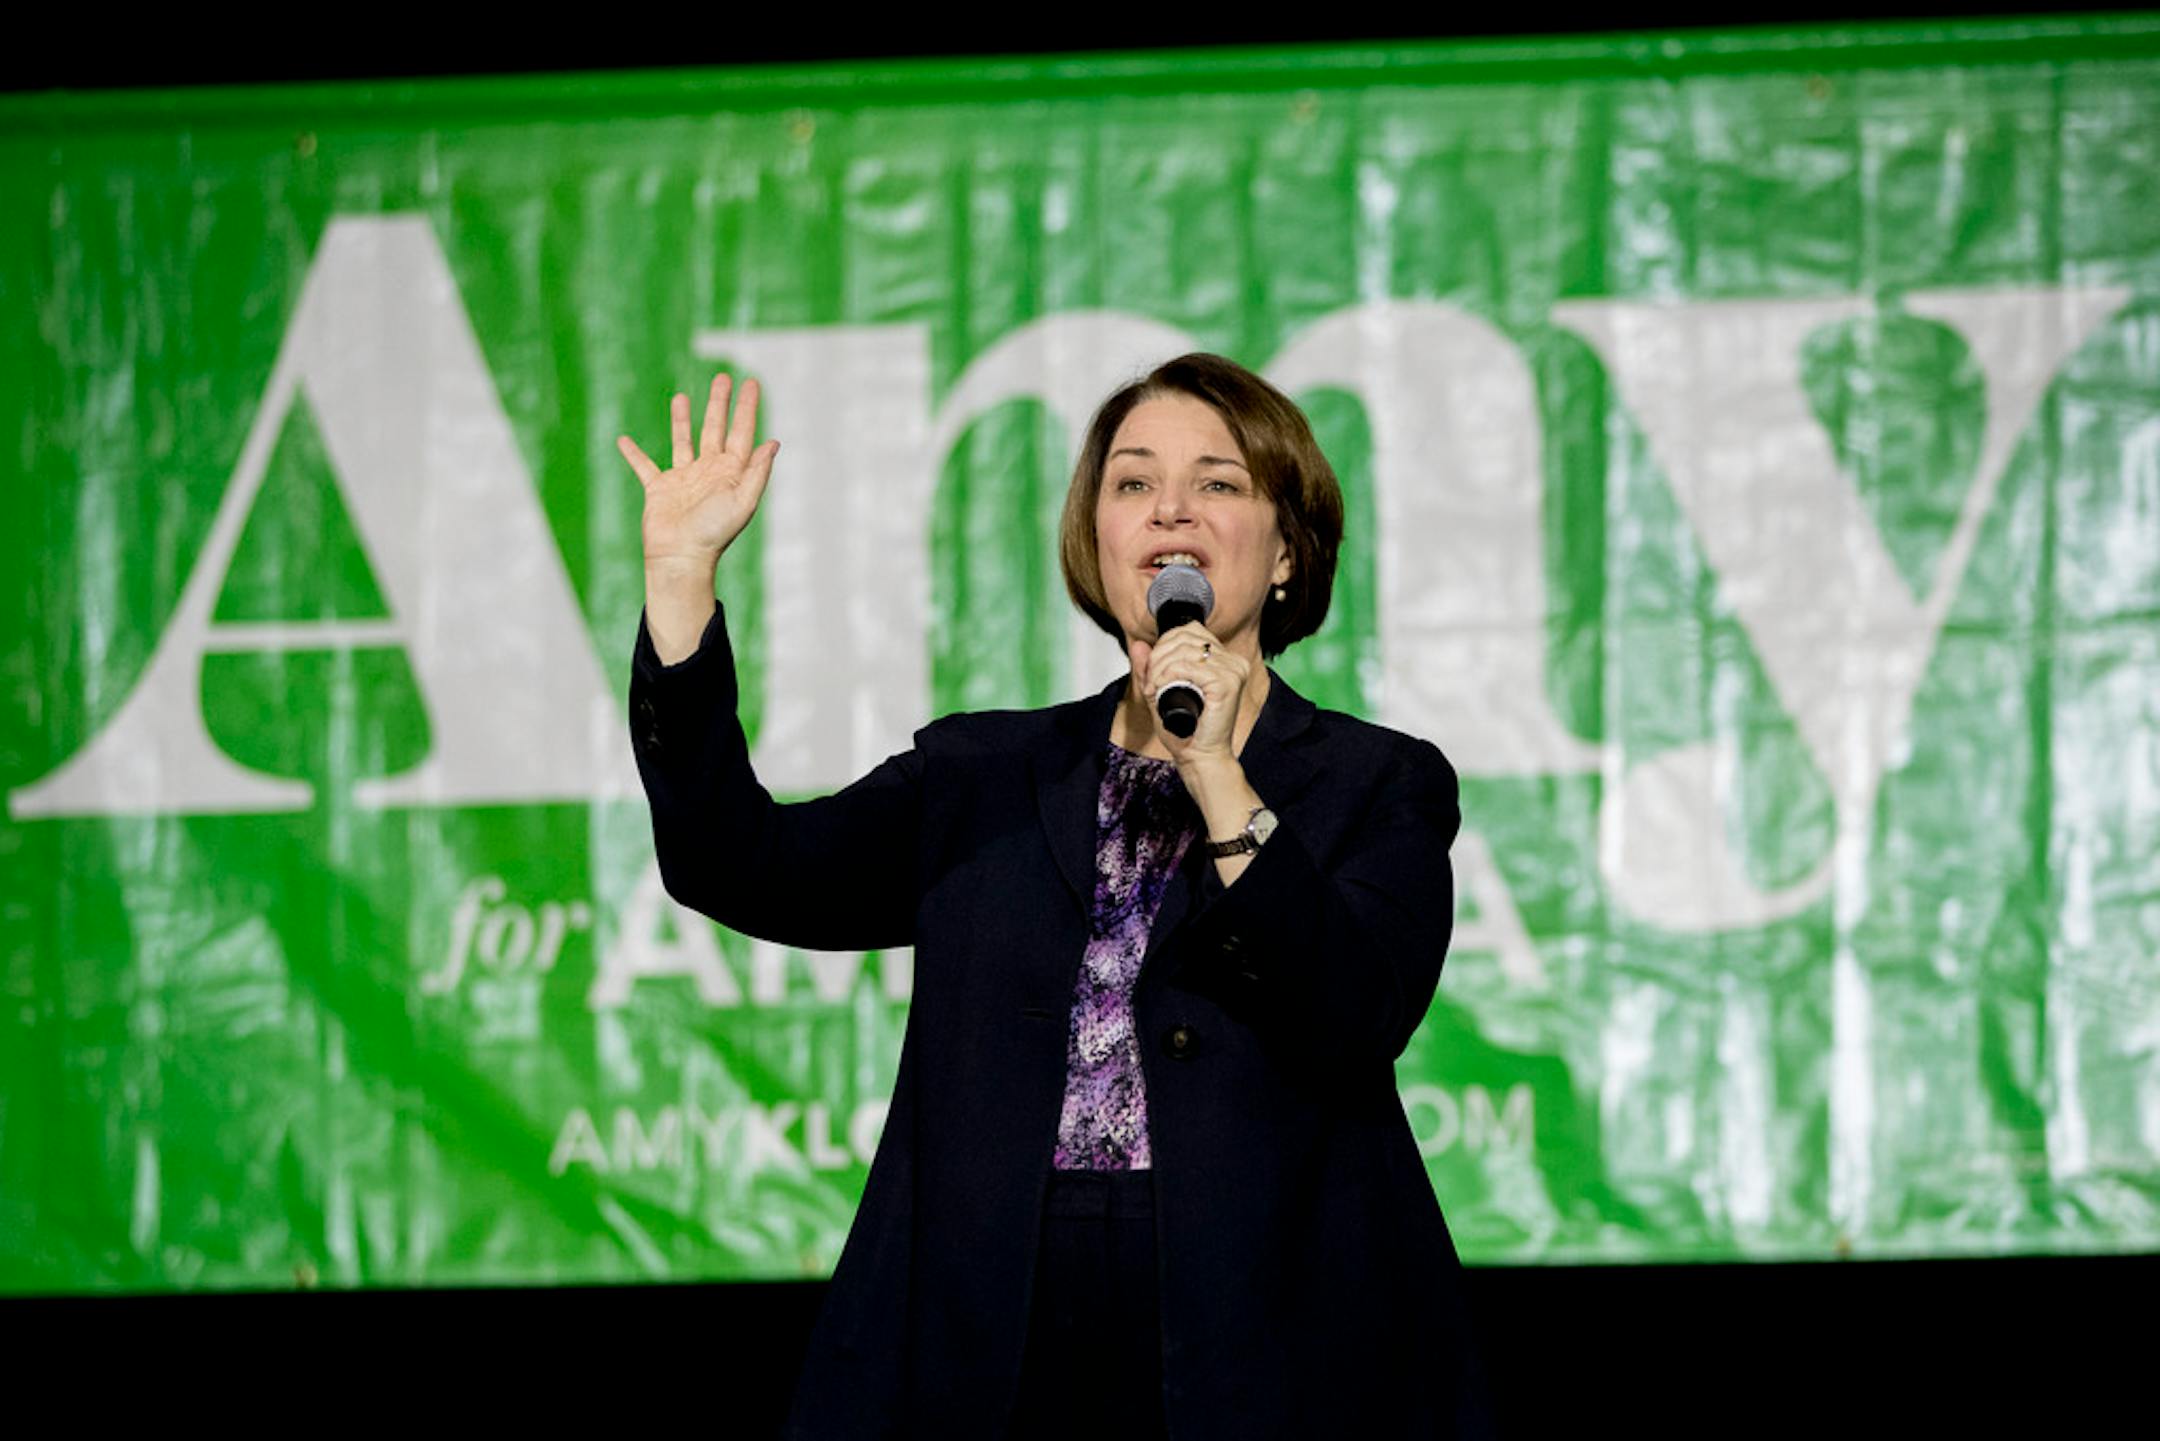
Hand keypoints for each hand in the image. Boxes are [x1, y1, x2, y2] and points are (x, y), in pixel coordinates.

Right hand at [619, 373, 779, 570]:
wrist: (682, 557)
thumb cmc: (715, 533)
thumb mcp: (743, 501)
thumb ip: (757, 472)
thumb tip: (773, 442)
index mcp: (731, 473)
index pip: (742, 432)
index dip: (747, 408)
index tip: (752, 383)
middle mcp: (708, 471)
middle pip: (715, 428)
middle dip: (719, 403)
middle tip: (724, 377)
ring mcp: (683, 479)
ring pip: (683, 440)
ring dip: (682, 419)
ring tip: (681, 396)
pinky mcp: (659, 488)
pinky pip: (644, 466)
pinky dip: (633, 454)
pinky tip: (623, 440)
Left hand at [1129, 622, 1250, 767]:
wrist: (1200, 757)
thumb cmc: (1186, 731)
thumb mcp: (1161, 693)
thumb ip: (1150, 669)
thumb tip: (1140, 645)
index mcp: (1224, 659)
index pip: (1190, 630)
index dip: (1164, 644)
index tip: (1153, 670)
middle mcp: (1233, 661)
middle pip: (1185, 636)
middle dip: (1158, 657)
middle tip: (1149, 681)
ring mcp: (1233, 671)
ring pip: (1184, 650)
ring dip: (1159, 668)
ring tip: (1153, 688)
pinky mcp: (1227, 684)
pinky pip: (1188, 666)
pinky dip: (1167, 675)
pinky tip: (1160, 689)